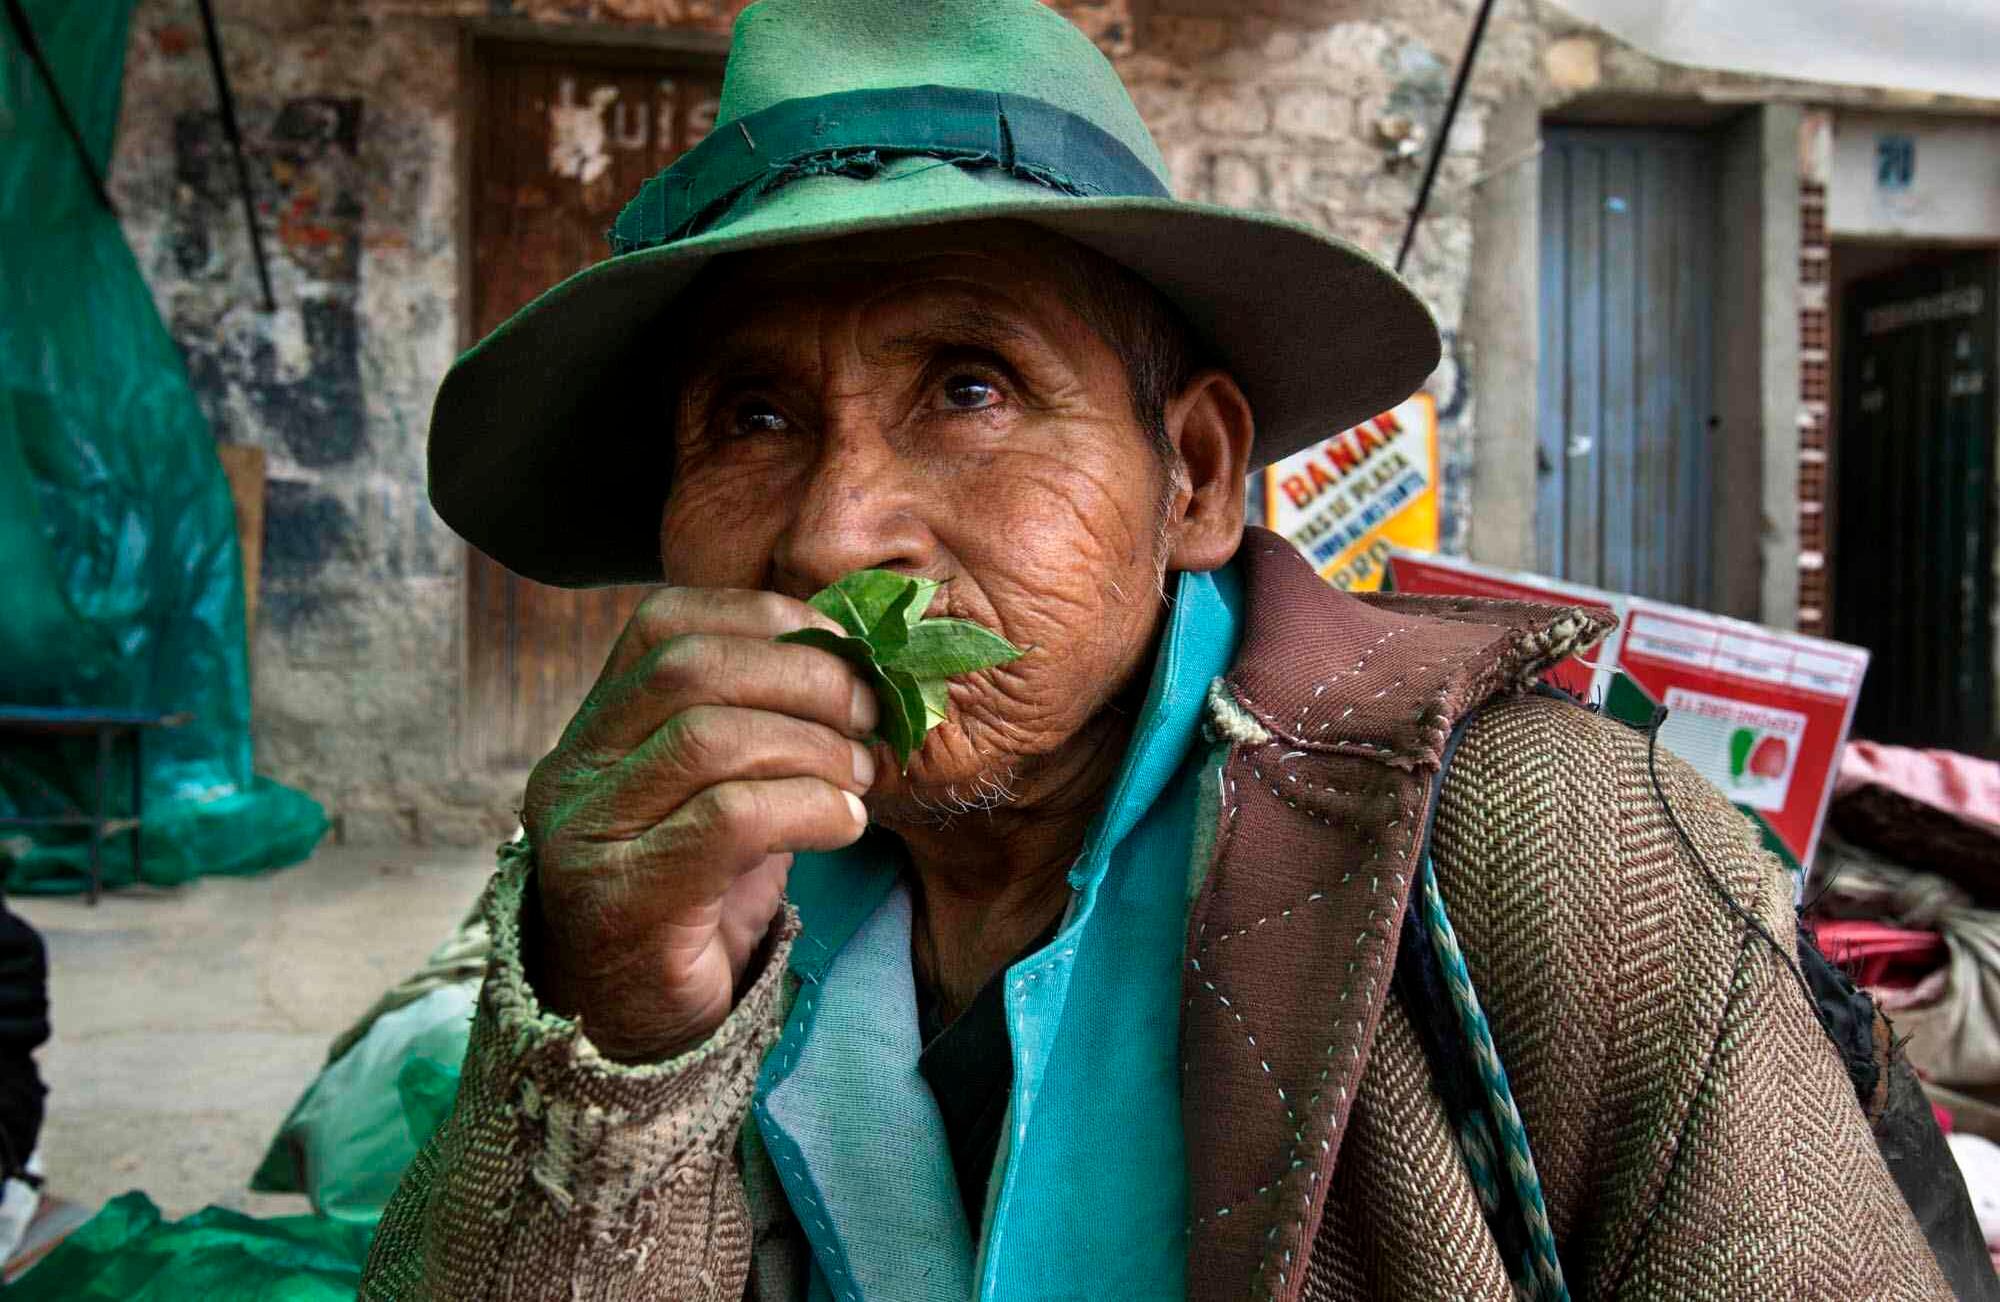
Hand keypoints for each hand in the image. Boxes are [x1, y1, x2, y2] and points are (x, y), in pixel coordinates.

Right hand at [521, 589, 877, 1061]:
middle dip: (801, 676)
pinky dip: (809, 807)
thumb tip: (860, 664)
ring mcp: (588, 835)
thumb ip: (760, 729)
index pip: (658, 624)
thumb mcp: (721, 796)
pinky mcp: (624, 898)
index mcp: (594, 731)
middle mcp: (574, 771)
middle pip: (687, 668)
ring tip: (865, 776)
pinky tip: (846, 824)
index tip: (837, 640)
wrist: (633, 1032)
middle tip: (868, 712)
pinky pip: (730, 819)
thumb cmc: (694, 904)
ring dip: (814, 747)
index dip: (757, 616)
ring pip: (709, 738)